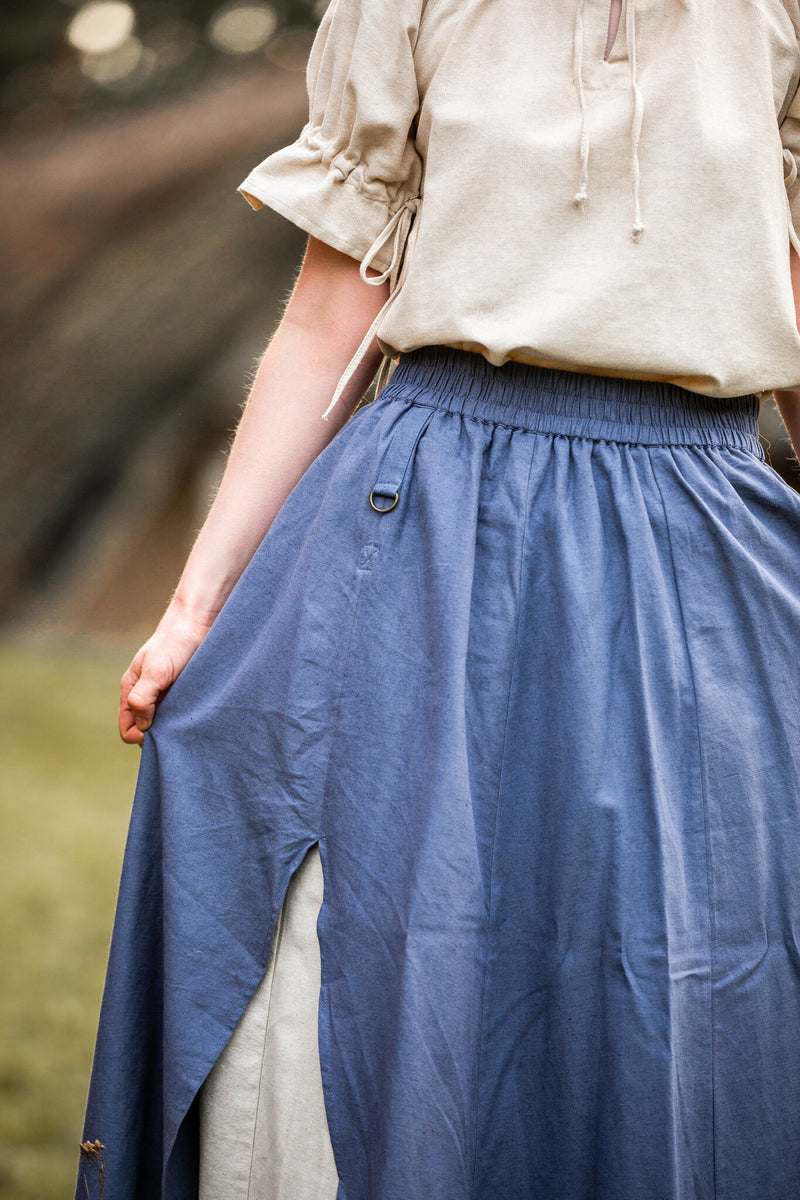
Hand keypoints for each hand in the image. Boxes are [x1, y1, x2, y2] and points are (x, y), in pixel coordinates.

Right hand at [119, 615, 213, 745]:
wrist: (198, 625)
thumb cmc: (173, 644)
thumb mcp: (154, 671)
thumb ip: (142, 698)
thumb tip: (142, 726)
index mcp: (131, 691)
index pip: (127, 729)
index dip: (140, 736)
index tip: (158, 730)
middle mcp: (146, 697)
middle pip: (146, 731)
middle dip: (158, 735)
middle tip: (176, 726)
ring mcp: (165, 697)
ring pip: (164, 725)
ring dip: (174, 728)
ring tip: (187, 718)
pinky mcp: (183, 695)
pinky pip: (180, 716)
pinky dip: (186, 719)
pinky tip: (196, 715)